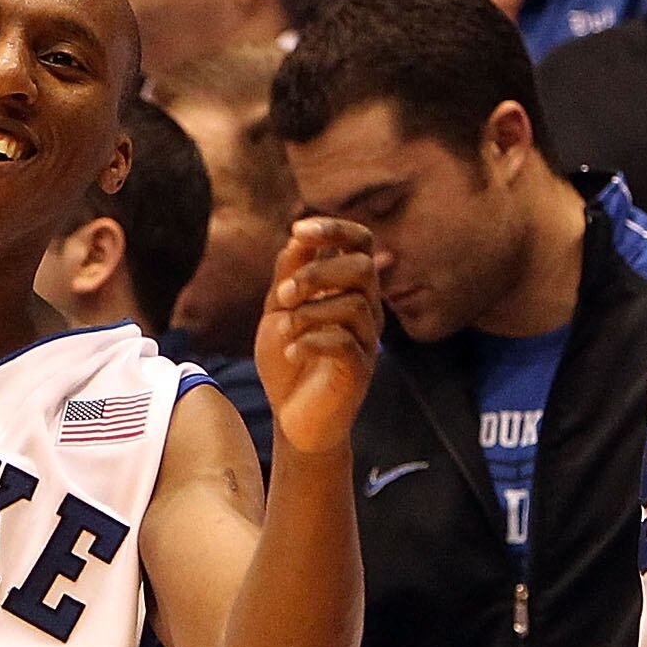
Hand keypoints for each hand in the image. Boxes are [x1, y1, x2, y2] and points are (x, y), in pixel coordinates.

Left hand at [253, 219, 381, 456]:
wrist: (292, 417)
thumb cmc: (288, 360)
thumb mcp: (278, 310)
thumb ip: (288, 274)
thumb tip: (298, 236)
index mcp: (349, 288)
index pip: (361, 243)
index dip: (335, 229)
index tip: (299, 230)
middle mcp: (367, 309)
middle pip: (362, 268)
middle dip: (316, 274)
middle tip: (282, 296)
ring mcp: (367, 340)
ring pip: (353, 305)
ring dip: (309, 312)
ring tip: (284, 330)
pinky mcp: (361, 370)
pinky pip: (346, 343)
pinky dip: (312, 342)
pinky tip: (292, 352)